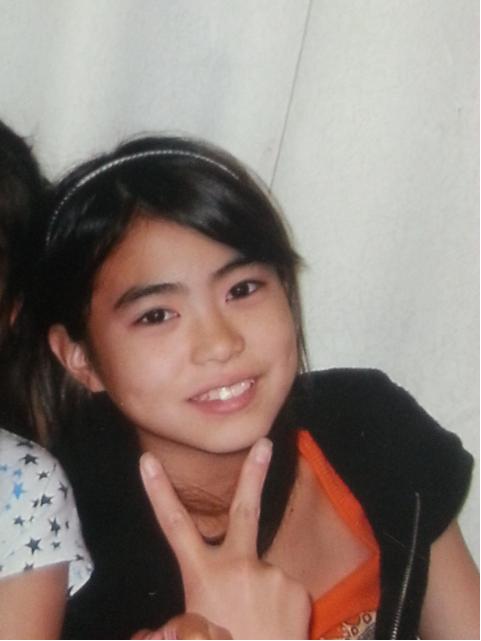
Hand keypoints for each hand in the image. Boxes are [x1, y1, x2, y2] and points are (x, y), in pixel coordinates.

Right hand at [140, 438, 309, 639]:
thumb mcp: (188, 637)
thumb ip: (170, 630)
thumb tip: (146, 634)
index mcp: (204, 577)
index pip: (174, 527)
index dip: (159, 493)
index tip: (148, 461)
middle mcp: (239, 566)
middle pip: (244, 510)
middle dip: (254, 473)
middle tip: (266, 443)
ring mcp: (272, 573)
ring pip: (263, 572)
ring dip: (260, 591)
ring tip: (258, 626)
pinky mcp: (297, 587)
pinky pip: (283, 588)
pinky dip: (278, 603)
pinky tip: (275, 627)